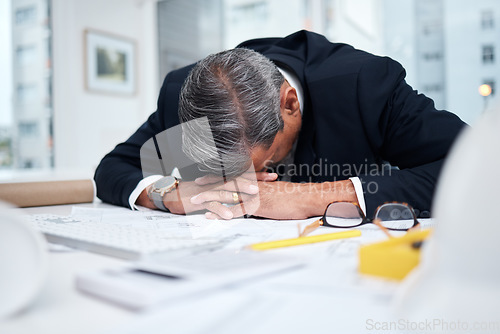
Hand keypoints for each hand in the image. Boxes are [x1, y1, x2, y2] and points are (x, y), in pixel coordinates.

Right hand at [136, 172, 277, 214]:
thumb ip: (230, 196)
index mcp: (222, 182)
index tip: (273, 176)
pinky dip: (221, 210)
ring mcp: (209, 191)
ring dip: (241, 192)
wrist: (173, 195)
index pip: (242, 177)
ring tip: (255, 195)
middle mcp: (218, 183)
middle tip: (270, 181)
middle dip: (255, 180)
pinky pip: (212, 205)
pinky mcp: (200, 200)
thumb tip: (247, 201)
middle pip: (239, 180)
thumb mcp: (215, 194)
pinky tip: (230, 216)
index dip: (258, 176)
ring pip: (227, 190)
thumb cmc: (196, 196)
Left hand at [193, 180, 357, 219]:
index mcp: (257, 182)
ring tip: (195, 200)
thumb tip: (257, 197)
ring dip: (210, 197)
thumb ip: (264, 193)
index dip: (219, 176)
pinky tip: (212, 215)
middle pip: (227, 183)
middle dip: (209, 184)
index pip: (234, 177)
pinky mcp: (258, 206)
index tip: (207, 176)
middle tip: (194, 185)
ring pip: (228, 194)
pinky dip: (223, 212)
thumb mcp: (276, 192)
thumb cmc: (294, 196)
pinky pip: (236, 210)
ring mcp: (254, 195)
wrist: (306, 198)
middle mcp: (253, 186)